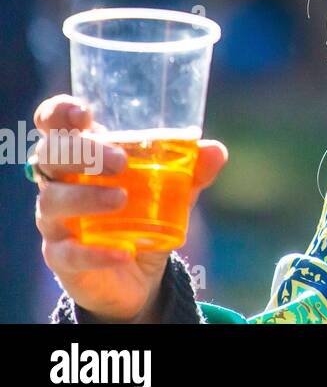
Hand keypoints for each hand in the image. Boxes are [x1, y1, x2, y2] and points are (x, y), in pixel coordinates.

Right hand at [32, 95, 227, 321]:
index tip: (83, 115)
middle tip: (120, 163)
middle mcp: (60, 183)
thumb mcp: (172, 190)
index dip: (59, 113)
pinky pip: (68, 253)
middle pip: (50, 156)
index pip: (54, 125)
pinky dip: (95, 252)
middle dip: (82, 153)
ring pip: (53, 201)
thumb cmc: (144, 214)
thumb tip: (216, 150)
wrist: (135, 274)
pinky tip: (123, 253)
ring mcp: (55, 220)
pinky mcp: (60, 257)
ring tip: (121, 199)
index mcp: (82, 156)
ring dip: (86, 197)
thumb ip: (193, 170)